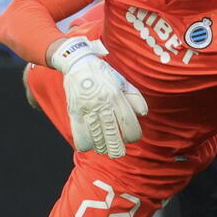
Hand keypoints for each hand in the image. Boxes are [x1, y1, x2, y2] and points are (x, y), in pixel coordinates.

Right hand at [49, 37, 147, 158]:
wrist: (78, 63)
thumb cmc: (102, 73)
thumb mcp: (122, 81)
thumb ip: (135, 97)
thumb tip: (143, 114)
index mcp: (116, 95)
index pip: (128, 122)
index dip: (132, 135)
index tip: (131, 138)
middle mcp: (102, 103)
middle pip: (112, 134)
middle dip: (116, 148)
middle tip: (118, 153)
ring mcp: (87, 108)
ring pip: (96, 137)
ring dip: (101, 147)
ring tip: (104, 148)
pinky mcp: (74, 111)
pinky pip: (79, 134)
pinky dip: (84, 144)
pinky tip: (88, 145)